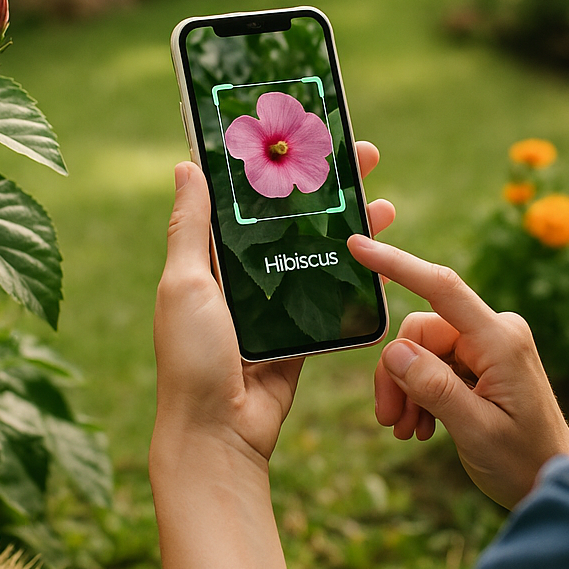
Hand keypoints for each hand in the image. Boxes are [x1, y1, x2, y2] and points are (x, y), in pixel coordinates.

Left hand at [151, 142, 394, 471]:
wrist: (219, 434)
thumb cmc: (192, 358)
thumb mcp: (185, 284)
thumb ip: (192, 228)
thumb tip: (187, 164)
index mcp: (210, 260)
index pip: (247, 199)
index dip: (277, 166)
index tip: (308, 135)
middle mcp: (242, 277)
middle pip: (291, 220)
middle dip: (326, 188)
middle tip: (362, 157)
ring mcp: (274, 305)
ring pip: (317, 254)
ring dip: (350, 226)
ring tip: (383, 200)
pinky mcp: (301, 332)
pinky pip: (331, 295)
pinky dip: (355, 274)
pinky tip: (381, 251)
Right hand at [347, 236, 568, 508]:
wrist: (553, 485)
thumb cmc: (524, 462)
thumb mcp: (477, 432)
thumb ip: (435, 388)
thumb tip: (396, 352)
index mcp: (500, 340)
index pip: (441, 288)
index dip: (397, 263)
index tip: (358, 245)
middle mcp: (496, 333)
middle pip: (420, 333)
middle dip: (397, 374)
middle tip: (390, 421)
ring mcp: (489, 347)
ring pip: (421, 351)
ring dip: (407, 389)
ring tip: (407, 430)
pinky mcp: (483, 362)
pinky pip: (434, 364)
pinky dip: (420, 392)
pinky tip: (421, 426)